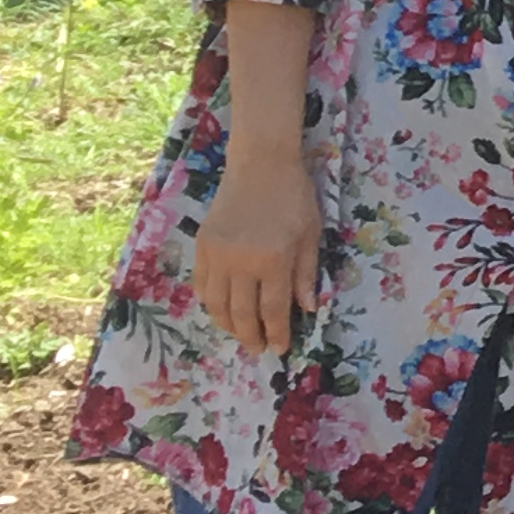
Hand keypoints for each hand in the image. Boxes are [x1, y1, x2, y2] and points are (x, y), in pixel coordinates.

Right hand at [194, 145, 319, 355]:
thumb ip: (306, 274)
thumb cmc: (293, 197)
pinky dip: (211, 303)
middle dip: (251, 336)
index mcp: (274, 259)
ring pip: (217, 304)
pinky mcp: (202, 247)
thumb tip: (307, 309)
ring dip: (228, 325)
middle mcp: (241, 262)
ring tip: (241, 334)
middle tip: (258, 349)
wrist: (260, 165)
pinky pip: (202, 286)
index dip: (277, 332)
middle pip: (242, 313)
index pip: (273, 309)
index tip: (280, 349)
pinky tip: (222, 310)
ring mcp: (217, 255)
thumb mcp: (311, 234)